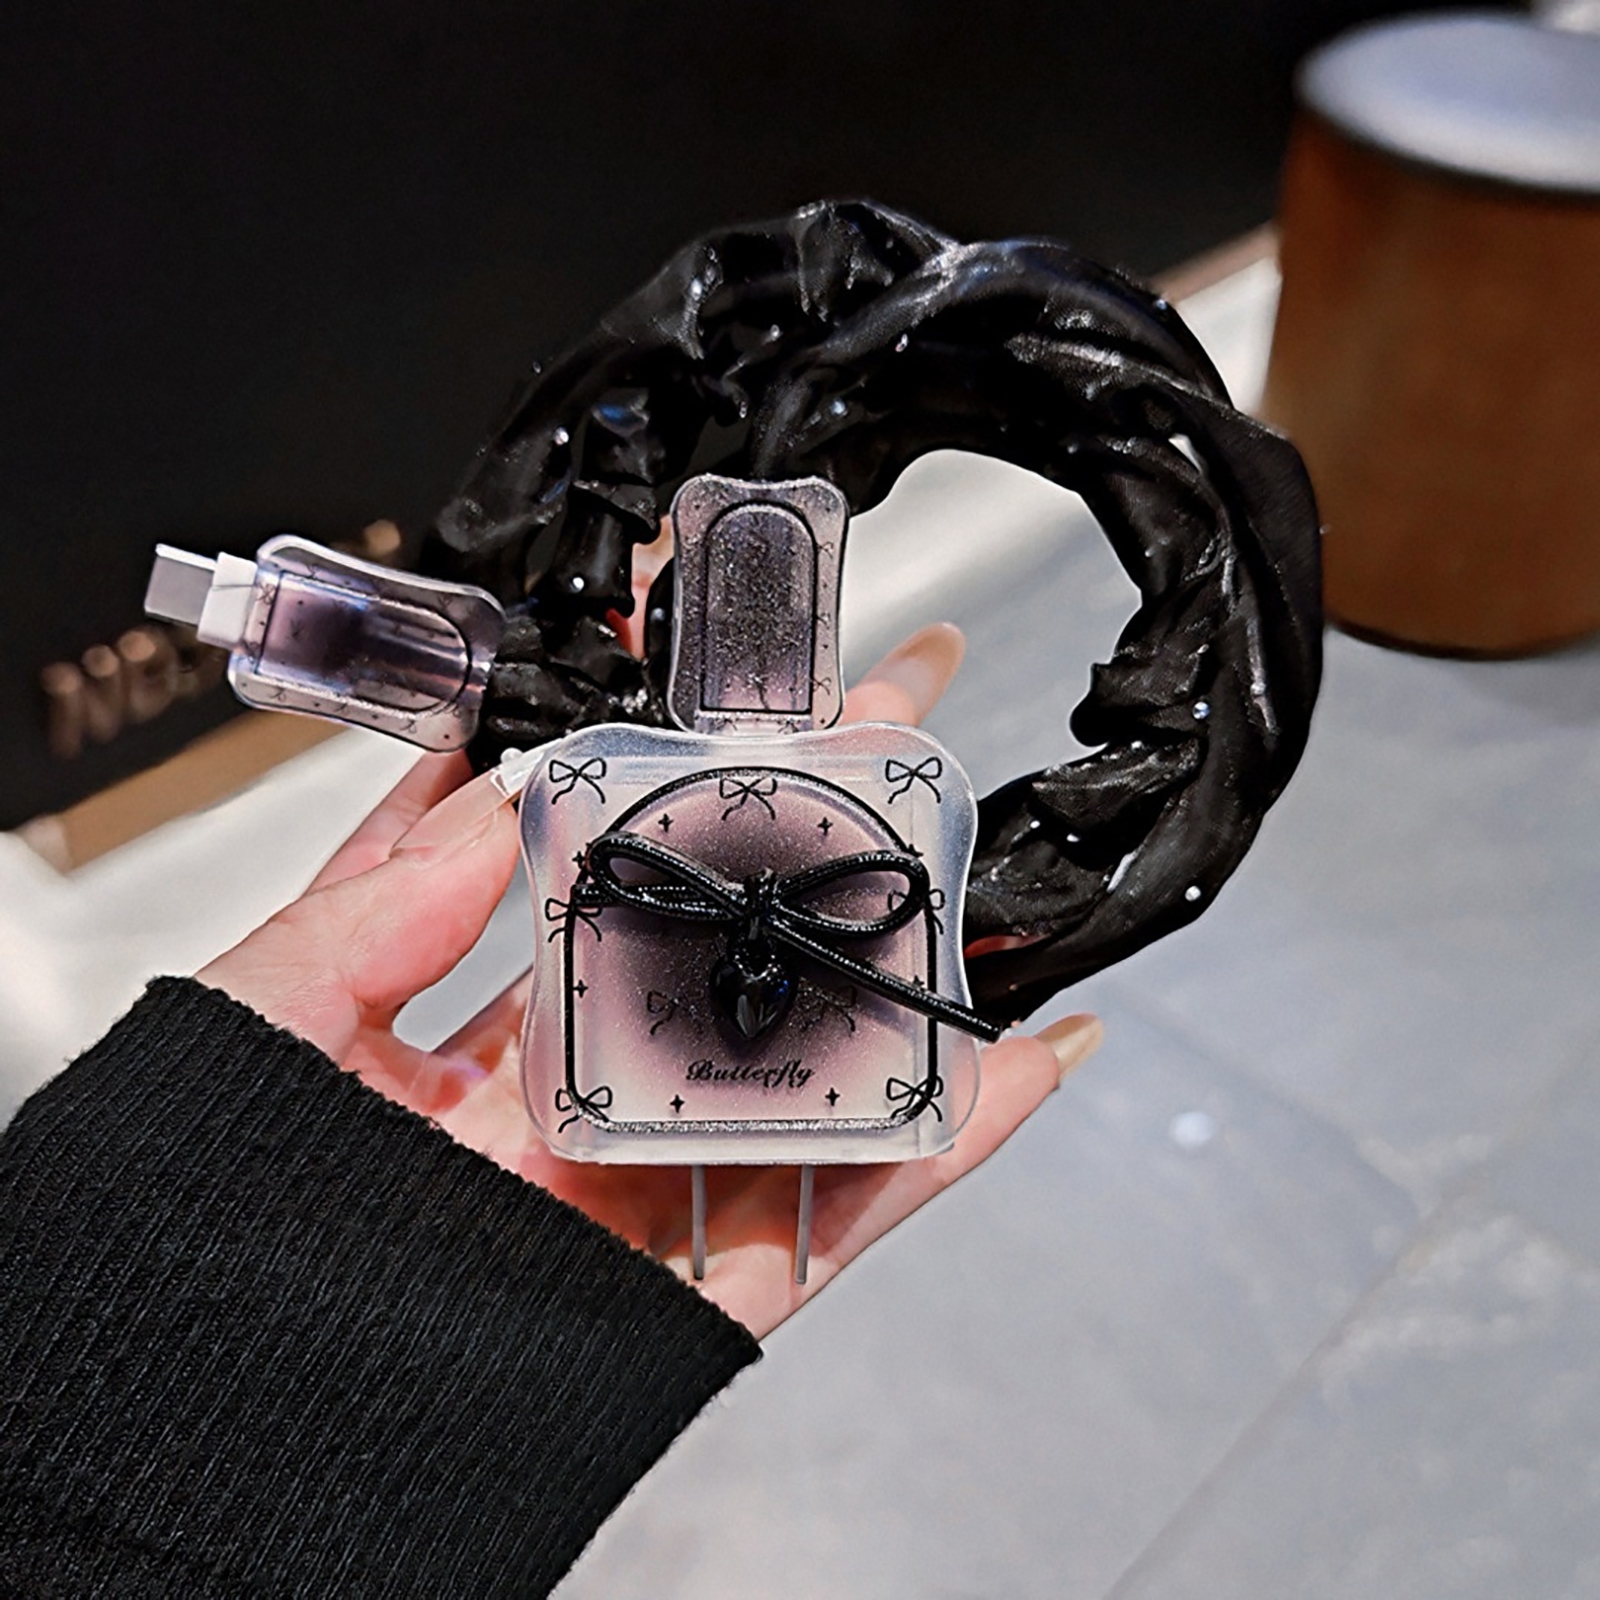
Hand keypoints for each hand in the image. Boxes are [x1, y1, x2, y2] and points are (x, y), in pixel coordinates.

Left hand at [199, 624, 1101, 1337]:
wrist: (234, 1433)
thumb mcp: (270, 1025)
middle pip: (723, 952)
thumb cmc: (219, 1231)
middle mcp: (575, 1109)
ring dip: (894, 964)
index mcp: (473, 1044)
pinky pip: (845, 1215)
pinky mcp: (706, 1293)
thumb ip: (375, 906)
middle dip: (806, 830)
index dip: (658, 772)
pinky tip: (1022, 1062)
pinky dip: (944, 1147)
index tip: (719, 678)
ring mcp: (650, 1195)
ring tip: (969, 857)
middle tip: (887, 719)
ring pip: (804, 1068)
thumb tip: (495, 796)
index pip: (588, 881)